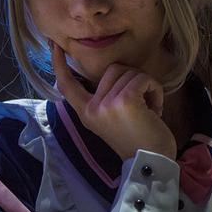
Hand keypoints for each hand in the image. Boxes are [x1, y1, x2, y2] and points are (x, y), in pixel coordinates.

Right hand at [52, 42, 175, 160]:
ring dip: (146, 86)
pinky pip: (143, 79)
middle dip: (132, 80)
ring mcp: (106, 104)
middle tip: (140, 104)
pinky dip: (154, 89)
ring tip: (149, 109)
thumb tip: (113, 74)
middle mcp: (92, 107)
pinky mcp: (124, 101)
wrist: (150, 164)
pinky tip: (155, 108)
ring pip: (129, 72)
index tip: (56, 47)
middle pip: (112, 69)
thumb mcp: (110, 120)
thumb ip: (104, 99)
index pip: (67, 84)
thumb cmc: (136, 140)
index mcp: (86, 112)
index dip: (59, 65)